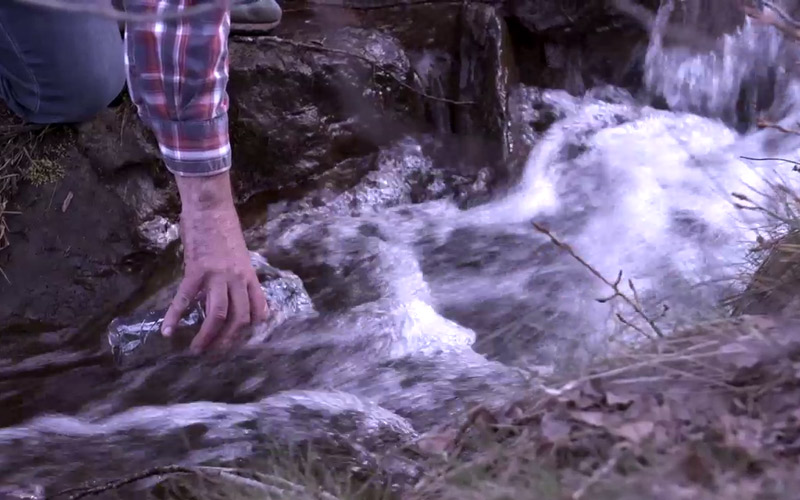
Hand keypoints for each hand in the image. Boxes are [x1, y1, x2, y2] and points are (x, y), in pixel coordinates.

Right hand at [161, 172, 268, 352]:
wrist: (210, 208)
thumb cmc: (224, 228)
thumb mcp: (240, 254)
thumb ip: (240, 274)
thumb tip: (238, 291)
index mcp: (249, 275)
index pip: (257, 308)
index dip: (251, 327)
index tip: (241, 339)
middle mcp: (237, 278)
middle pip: (239, 318)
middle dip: (228, 340)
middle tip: (215, 353)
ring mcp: (218, 275)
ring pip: (218, 314)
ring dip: (207, 336)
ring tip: (196, 350)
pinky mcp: (196, 270)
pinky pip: (185, 298)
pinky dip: (175, 316)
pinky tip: (167, 330)